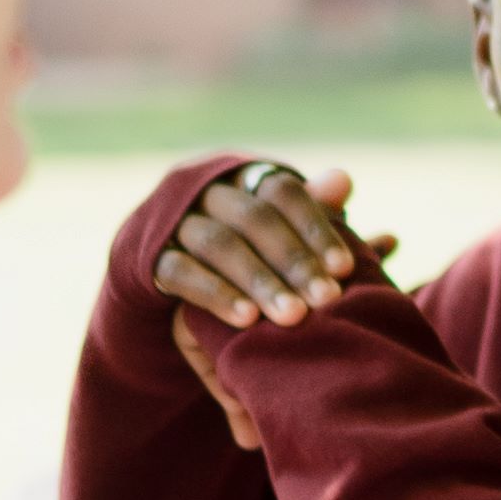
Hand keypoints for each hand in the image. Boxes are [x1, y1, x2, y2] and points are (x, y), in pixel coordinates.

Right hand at [153, 164, 388, 326]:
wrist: (173, 263)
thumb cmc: (251, 249)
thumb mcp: (284, 232)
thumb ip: (315, 212)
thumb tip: (346, 181)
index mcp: (248, 179)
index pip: (285, 192)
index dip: (316, 226)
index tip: (347, 268)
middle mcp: (211, 193)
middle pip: (255, 218)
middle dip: (294, 260)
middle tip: (327, 300)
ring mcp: (178, 223)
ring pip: (219, 244)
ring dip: (259, 280)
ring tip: (292, 318)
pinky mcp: (153, 259)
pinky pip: (183, 272)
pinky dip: (216, 294)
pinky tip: (246, 320)